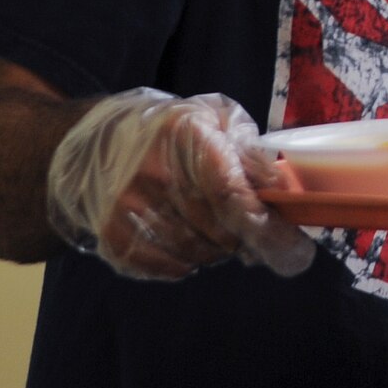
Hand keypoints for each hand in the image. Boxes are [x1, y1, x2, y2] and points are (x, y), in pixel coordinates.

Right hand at [46, 89, 314, 280]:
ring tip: (214, 229)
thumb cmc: (170, 132)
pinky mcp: (111, 235)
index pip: (230, 192)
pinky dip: (187, 263)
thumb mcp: (214, 120)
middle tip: (249, 231)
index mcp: (185, 135)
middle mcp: (152, 171)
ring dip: (217, 251)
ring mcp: (127, 206)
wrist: (94, 143)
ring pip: (197, 254)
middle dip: (245, 239)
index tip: (293, 248)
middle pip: (219, 230)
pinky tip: (187, 241)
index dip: (264, 226)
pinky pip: (168, 267)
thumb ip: (250, 152)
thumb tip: (282, 190)